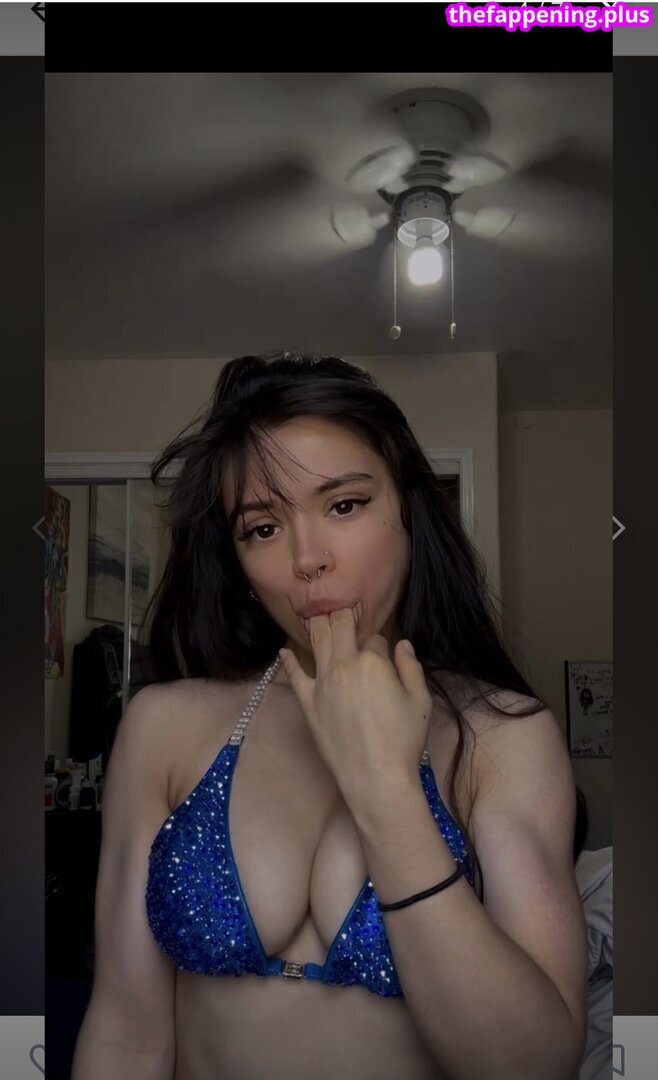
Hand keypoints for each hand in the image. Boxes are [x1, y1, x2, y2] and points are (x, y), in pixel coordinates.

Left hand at [279, 608, 432, 813]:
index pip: (375, 639)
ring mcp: (322, 684)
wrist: (376, 777)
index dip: (380, 644)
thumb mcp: (420, 701)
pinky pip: (295, 676)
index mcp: (373, 662)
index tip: (383, 654)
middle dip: (342, 615)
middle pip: (340, 628)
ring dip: (317, 625)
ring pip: (317, 642)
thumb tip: (402, 645)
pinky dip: (289, 661)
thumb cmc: (404, 740)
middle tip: (341, 609)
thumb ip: (411, 667)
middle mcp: (344, 666)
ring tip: (316, 614)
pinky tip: (284, 651)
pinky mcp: (308, 703)